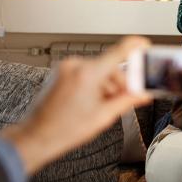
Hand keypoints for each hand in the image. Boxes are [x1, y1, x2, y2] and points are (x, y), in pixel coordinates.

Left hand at [0, 36, 152, 174]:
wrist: (37, 136)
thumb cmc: (64, 129)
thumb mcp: (103, 116)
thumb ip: (127, 101)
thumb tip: (142, 94)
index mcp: (87, 74)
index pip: (118, 52)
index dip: (134, 47)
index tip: (145, 44)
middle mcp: (75, 66)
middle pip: (109, 67)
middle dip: (119, 83)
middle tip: (126, 100)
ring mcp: (66, 68)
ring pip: (98, 71)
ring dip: (106, 86)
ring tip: (104, 107)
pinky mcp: (61, 73)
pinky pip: (86, 73)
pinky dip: (94, 85)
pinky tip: (93, 102)